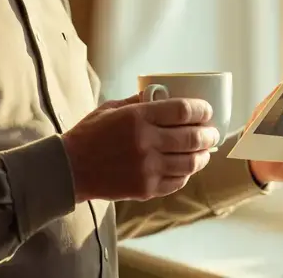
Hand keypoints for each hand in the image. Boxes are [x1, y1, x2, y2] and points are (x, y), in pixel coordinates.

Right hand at [62, 94, 220, 202]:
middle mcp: (146, 142)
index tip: (207, 110)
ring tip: (205, 151)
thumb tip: (166, 93)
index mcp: (138, 117)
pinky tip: (187, 167)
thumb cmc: (90, 134)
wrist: (69, 169)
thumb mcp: (112, 108)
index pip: (183, 111)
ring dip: (203, 155)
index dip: (202, 109)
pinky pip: (177, 181)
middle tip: (213, 132)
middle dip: (209, 134)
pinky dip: (186, 173)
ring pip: (190, 162)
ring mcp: (147, 168)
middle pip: (192, 137)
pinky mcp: (145, 189)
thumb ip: (140, 101)